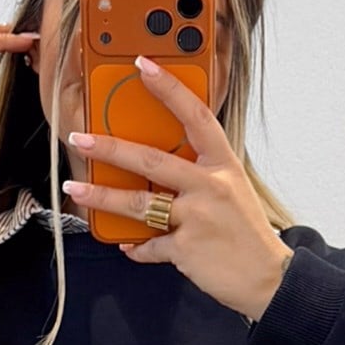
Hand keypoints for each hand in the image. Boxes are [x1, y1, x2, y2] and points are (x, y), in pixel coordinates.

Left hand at [63, 57, 292, 322]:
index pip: (196, 117)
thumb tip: (158, 166)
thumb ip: (201, 175)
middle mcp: (210, 187)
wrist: (269, 278)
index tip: (143, 66)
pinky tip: (126, 244)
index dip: (169, 89)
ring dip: (102, 197)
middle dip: (110, 148)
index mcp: (224, 166)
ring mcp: (197, 218)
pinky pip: (149, 245)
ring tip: (75, 190)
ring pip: (138, 204)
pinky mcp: (186, 249)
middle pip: (152, 160)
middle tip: (81, 139)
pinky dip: (136, 247)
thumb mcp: (232, 191)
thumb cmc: (247, 234)